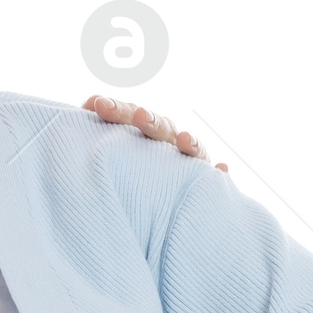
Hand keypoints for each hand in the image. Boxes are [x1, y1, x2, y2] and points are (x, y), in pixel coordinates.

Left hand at [85, 96, 228, 173]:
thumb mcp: (110, 150)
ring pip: (194, 151)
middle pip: (163, 128)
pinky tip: (221, 169)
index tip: (98, 104)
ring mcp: (191, 164)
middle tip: (138, 116)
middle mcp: (170, 144)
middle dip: (150, 121)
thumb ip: (100, 130)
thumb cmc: (125, 172)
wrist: (152, 211)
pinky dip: (219, 175)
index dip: (118, 109)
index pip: (133, 116)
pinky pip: (215, 181)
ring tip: (185, 140)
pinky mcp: (205, 186)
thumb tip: (91, 101)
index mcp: (146, 133)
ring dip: (192, 144)